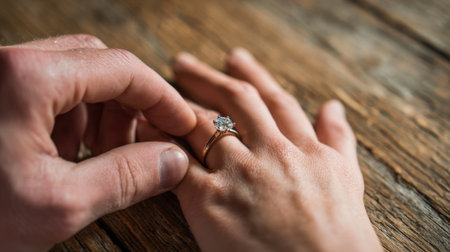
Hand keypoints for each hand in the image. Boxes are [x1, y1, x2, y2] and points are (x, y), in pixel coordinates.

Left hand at [0, 34, 195, 250]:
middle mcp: (10, 63)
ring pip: (75, 76)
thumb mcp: (57, 205)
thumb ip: (127, 178)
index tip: (182, 123)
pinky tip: (64, 155)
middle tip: (139, 146)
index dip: (162, 97)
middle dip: (129, 104)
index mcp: (28, 78)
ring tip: (97, 157)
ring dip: (101, 114)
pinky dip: (72, 119)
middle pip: (99, 64)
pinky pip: (48, 91)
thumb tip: (174, 160)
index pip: (122, 69)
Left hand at [140, 48, 381, 250]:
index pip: (274, 101)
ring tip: (156, 92)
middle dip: (206, 78)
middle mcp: (272, 152)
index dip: (253, 76)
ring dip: (177, 104)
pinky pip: (178, 162)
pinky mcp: (211, 202)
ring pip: (203, 124)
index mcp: (305, 148)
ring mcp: (241, 174)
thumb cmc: (341, 237)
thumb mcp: (348, 181)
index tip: (235, 59)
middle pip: (235, 102)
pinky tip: (145, 130)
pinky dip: (158, 144)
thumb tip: (333, 107)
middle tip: (183, 64)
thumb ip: (340, 140)